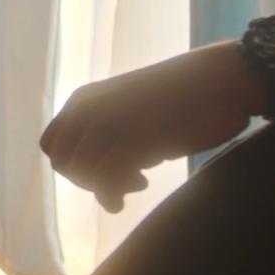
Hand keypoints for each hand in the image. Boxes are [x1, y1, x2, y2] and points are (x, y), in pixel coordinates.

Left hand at [40, 42, 265, 212]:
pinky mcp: (133, 139)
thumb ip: (106, 138)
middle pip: (64, 163)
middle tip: (123, 179)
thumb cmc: (182, 98)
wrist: (221, 80)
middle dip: (88, 180)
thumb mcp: (131, 113)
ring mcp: (109, 123)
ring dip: (107, 187)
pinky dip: (116, 194)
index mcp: (83, 99)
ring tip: (139, 182)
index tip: (102, 170)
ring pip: (83, 174)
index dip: (73, 165)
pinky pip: (106, 180)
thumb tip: (97, 183)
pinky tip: (144, 185)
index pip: (53, 145)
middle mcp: (87, 109)